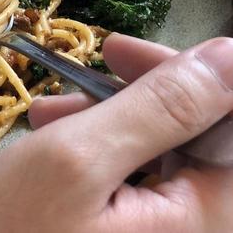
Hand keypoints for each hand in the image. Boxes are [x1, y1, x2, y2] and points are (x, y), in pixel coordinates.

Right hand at [0, 34, 232, 232]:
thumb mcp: (78, 157)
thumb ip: (160, 107)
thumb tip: (230, 58)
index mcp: (201, 227)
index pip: (230, 131)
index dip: (191, 79)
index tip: (122, 51)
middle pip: (200, 143)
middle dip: (146, 97)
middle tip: (91, 67)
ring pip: (166, 160)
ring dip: (116, 120)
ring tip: (53, 111)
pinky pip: (139, 187)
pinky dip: (102, 152)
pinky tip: (55, 138)